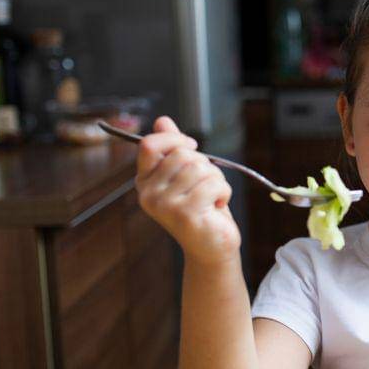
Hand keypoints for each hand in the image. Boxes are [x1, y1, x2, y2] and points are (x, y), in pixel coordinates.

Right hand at [135, 116, 240, 264]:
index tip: (193, 147)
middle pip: (183, 155)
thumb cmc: (201, 208)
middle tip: (206, 187)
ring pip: (201, 168)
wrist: (211, 247)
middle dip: (205, 165)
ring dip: (216, 180)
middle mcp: (149, 194)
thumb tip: (162, 120)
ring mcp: (165, 205)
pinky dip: (224, 192)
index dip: (175, 139)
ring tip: (212, 198)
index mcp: (144, 181)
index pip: (150, 145)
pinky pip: (213, 185)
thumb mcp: (186, 175)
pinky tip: (216, 207)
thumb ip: (172, 149)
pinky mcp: (185, 215)